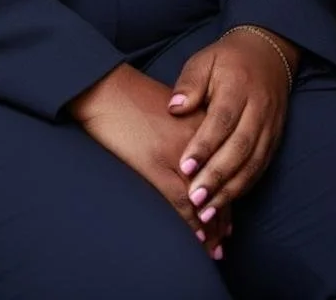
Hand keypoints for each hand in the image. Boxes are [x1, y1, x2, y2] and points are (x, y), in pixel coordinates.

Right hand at [68, 64, 232, 259]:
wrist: (107, 88)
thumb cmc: (133, 97)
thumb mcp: (169, 108)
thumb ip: (187, 129)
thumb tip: (194, 158)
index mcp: (200, 121)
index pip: (224, 164)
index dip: (227, 192)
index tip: (229, 215)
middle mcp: (197, 139)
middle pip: (219, 184)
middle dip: (223, 214)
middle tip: (225, 238)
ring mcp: (178, 154)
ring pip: (205, 198)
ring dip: (212, 226)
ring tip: (214, 248)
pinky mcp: (157, 165)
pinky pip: (182, 202)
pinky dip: (192, 223)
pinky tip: (197, 237)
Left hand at [167, 27, 295, 221]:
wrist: (267, 53)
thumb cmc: (227, 59)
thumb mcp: (204, 60)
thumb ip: (190, 84)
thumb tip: (173, 107)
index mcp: (238, 86)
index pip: (222, 120)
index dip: (204, 146)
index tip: (185, 167)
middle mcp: (258, 108)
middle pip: (240, 147)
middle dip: (217, 176)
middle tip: (194, 198)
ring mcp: (270, 126)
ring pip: (253, 163)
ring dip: (231, 189)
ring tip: (207, 210)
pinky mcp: (275, 138)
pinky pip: (262, 167)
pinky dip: (244, 186)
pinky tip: (226, 201)